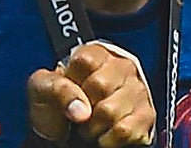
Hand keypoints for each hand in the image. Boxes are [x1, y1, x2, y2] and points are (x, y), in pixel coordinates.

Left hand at [27, 42, 154, 146]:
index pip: (86, 61)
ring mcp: (138, 92)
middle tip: (78, 110)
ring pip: (112, 111)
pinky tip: (103, 133)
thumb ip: (56, 87)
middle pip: (100, 86)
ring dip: (93, 125)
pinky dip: (108, 138)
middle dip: (82, 105)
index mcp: (95, 53)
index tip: (69, 89)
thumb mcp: (43, 87)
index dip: (72, 80)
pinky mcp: (147, 117)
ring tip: (89, 123)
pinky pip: (126, 131)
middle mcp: (122, 67)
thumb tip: (80, 108)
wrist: (66, 132)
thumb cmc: (56, 104)